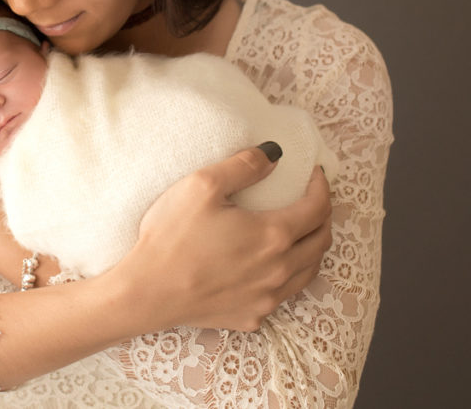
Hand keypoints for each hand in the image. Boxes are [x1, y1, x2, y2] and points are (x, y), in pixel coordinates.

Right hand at [110, 146, 331, 332]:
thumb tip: (274, 154)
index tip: (315, 174)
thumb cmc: (172, 236)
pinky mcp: (251, 317)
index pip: (317, 208)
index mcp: (273, 235)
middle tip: (312, 200)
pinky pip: (283, 295)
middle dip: (323, 216)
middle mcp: (279, 270)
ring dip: (312, 247)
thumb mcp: (201, 185)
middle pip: (321, 241)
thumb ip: (243, 165)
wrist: (148, 292)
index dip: (321, 187)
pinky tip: (271, 266)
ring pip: (309, 271)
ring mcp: (267, 298)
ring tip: (300, 232)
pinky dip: (288, 275)